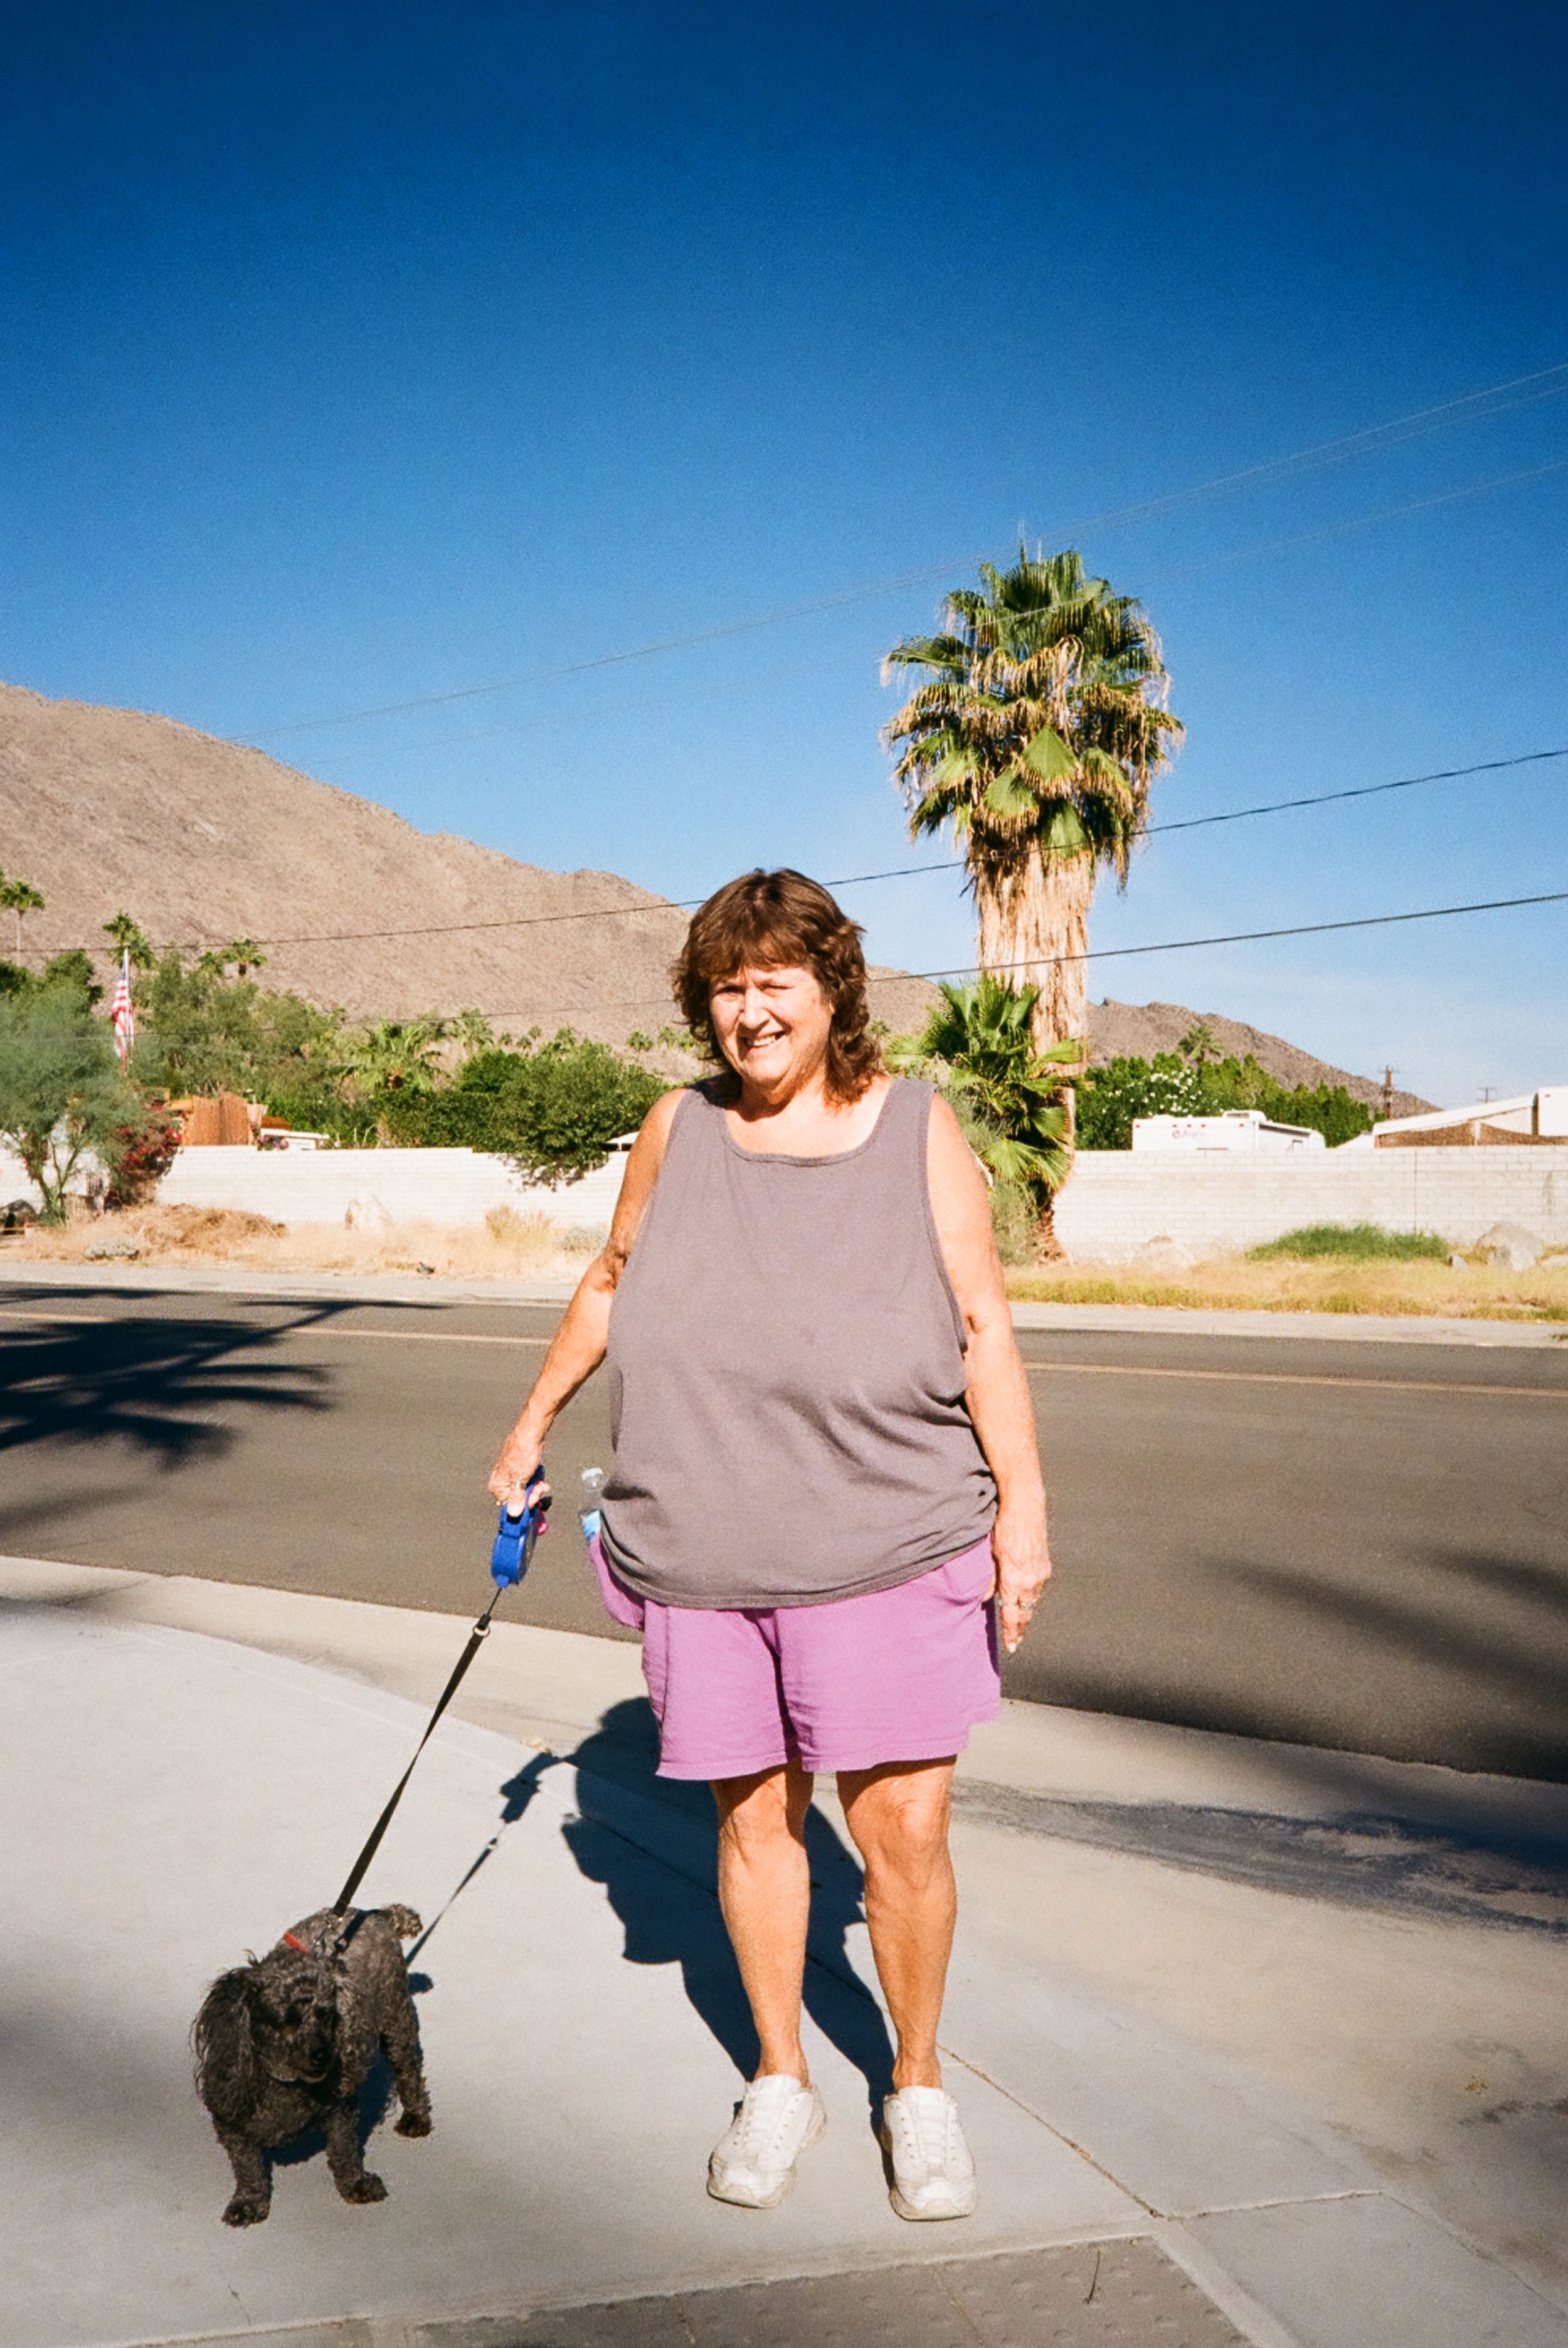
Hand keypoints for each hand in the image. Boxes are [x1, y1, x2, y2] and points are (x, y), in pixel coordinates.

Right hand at [487, 1422, 545, 1506]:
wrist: (531, 1433)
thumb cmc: (523, 1452)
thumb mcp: (520, 1479)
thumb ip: (516, 1498)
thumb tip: (512, 1513)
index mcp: (497, 1485)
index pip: (509, 1506)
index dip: (523, 1506)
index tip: (533, 1503)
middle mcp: (502, 1482)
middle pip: (518, 1499)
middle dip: (531, 1495)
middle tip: (539, 1489)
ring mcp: (511, 1475)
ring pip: (525, 1490)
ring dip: (535, 1488)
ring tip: (541, 1482)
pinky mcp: (520, 1470)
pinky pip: (528, 1481)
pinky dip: (535, 1480)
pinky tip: (539, 1475)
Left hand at [991, 1503, 1050, 1654]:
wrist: (1025, 1507)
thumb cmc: (1004, 1528)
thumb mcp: (990, 1554)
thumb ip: (988, 1579)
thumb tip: (982, 1599)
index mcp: (1014, 1582)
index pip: (1012, 1615)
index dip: (1011, 1633)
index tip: (1012, 1647)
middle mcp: (1031, 1582)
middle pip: (1025, 1613)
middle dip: (1020, 1628)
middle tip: (1016, 1643)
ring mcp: (1040, 1574)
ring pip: (1032, 1602)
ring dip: (1025, 1613)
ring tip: (1019, 1625)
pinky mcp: (1045, 1566)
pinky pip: (1038, 1588)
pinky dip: (1031, 1596)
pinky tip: (1025, 1599)